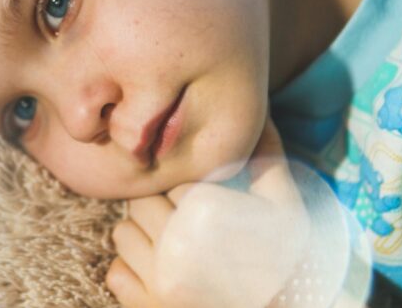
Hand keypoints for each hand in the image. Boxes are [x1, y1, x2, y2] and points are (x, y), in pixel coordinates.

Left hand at [106, 118, 310, 307]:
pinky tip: (164, 276)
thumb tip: (257, 112)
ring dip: (145, 239)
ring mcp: (157, 280)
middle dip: (162, 209)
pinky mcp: (143, 306)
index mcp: (209, 215)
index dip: (187, 188)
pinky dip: (133, 273)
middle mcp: (177, 246)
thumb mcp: (286, 208)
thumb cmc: (284, 264)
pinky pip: (115, 272)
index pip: (172, 178)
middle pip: (141, 201)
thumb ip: (268, 157)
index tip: (207, 205)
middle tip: (191, 228)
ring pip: (123, 233)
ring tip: (178, 251)